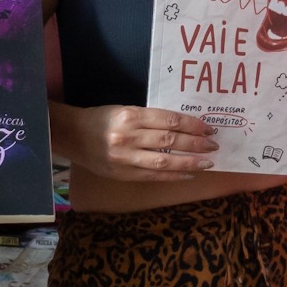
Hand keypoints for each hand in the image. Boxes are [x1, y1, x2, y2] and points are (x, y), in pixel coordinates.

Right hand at [67, 106, 216, 180]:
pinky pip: (153, 176)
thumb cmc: (101, 119)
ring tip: (207, 162)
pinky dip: (173, 175)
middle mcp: (129, 136)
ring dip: (189, 162)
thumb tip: (182, 126)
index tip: (208, 127)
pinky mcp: (123, 173)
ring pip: (164, 161)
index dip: (192, 125)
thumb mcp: (124, 110)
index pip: (169, 120)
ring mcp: (126, 157)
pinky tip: (188, 173)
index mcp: (130, 115)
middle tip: (213, 145)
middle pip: (170, 141)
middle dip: (195, 143)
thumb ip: (149, 118)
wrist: (72, 136)